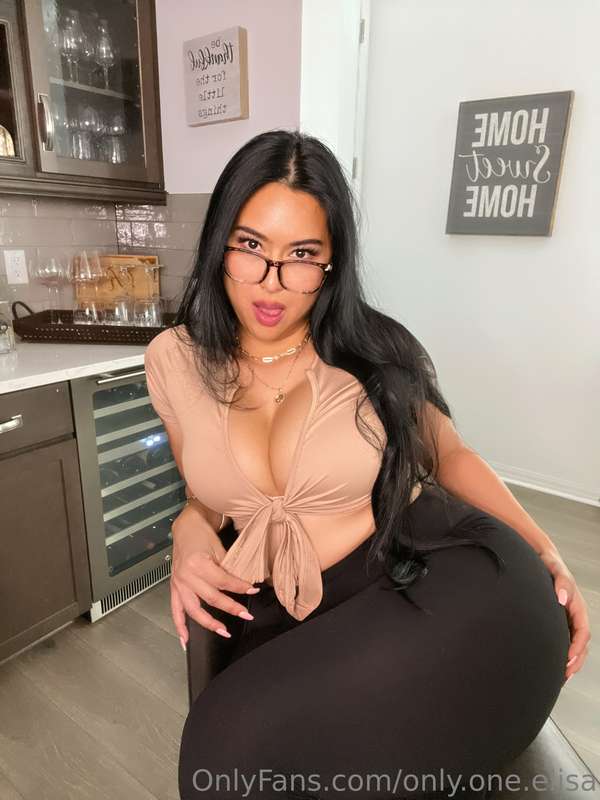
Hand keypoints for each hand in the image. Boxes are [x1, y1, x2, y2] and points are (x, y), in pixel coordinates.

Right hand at [170, 519, 259, 650]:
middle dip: (231, 608)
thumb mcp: (219, 548)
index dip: (240, 587)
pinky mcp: (174, 588)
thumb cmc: (202, 535)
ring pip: (194, 610)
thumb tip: (244, 585)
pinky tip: (186, 640)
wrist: (186, 528)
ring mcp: (178, 584)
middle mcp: (186, 576)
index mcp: (198, 564)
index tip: (253, 590)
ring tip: (224, 632)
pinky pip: (175, 611)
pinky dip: (180, 626)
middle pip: (211, 598)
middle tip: (246, 615)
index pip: (223, 581)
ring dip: (209, 623)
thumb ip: (228, 569)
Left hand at [538, 547, 590, 681]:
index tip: (568, 659)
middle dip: (575, 660)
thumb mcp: (557, 570)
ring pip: (573, 645)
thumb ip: (561, 582)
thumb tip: (562, 598)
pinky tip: (552, 662)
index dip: (577, 647)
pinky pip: (564, 640)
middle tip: (565, 674)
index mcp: (577, 607)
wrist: (541, 559)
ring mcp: (566, 619)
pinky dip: (561, 653)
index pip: (582, 632)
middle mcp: (574, 615)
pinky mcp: (557, 621)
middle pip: (581, 644)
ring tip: (561, 675)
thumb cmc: (550, 564)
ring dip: (570, 661)